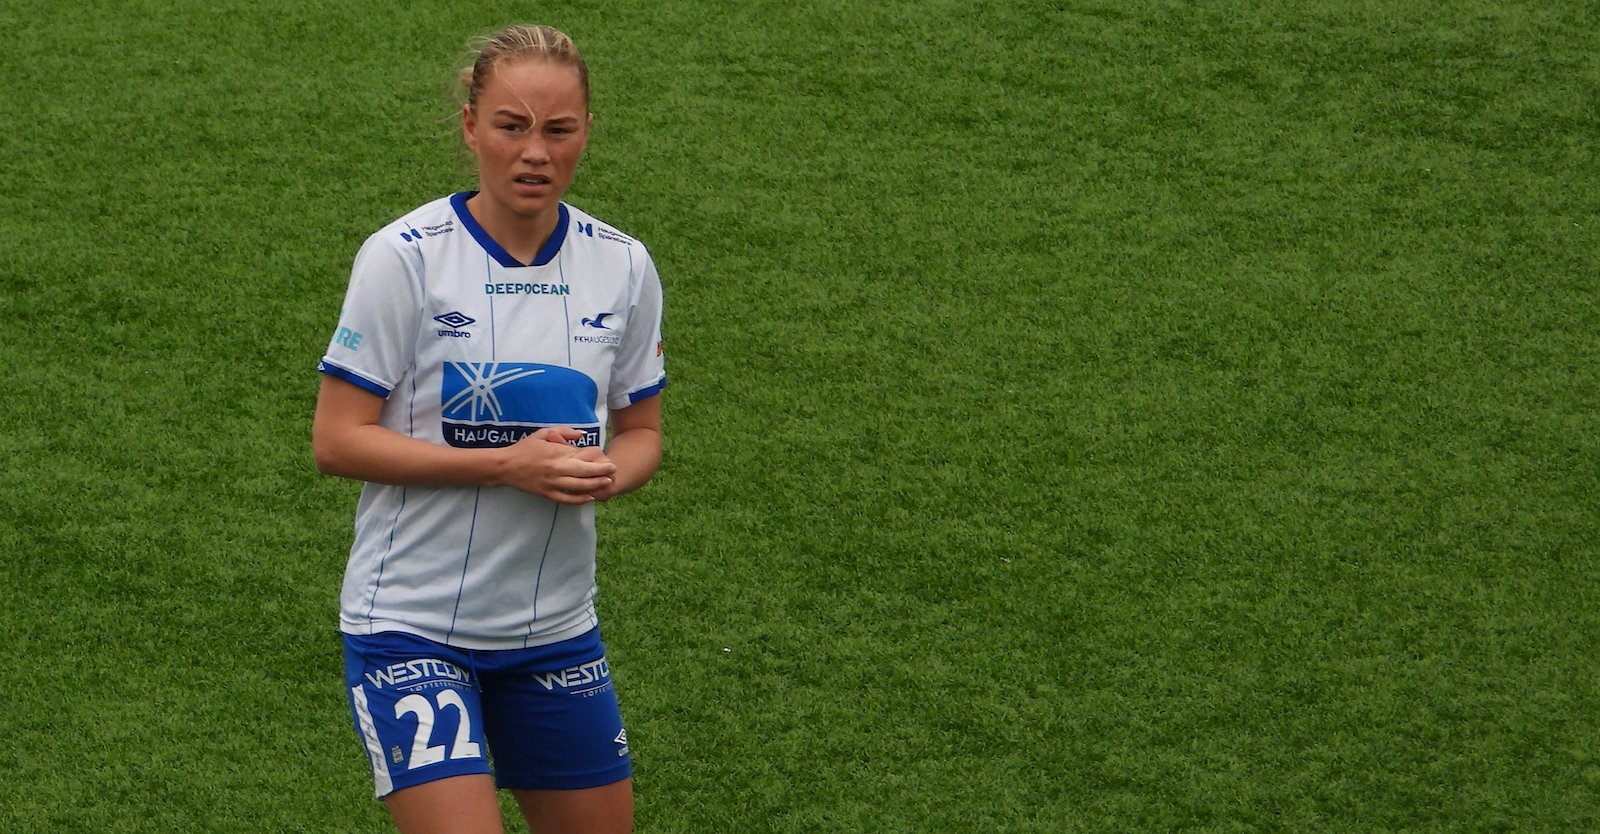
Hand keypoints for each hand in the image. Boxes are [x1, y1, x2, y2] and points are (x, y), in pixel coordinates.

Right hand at [496, 427, 616, 502]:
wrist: (505, 466)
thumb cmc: (524, 448)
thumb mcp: (543, 433)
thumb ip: (564, 432)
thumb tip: (582, 436)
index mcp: (556, 454)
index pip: (582, 458)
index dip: (597, 460)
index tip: (608, 460)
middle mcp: (556, 469)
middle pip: (584, 473)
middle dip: (601, 472)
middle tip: (613, 470)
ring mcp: (552, 484)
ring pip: (578, 487)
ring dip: (595, 486)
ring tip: (607, 483)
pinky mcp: (546, 494)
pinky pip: (566, 499)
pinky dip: (579, 500)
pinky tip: (589, 497)